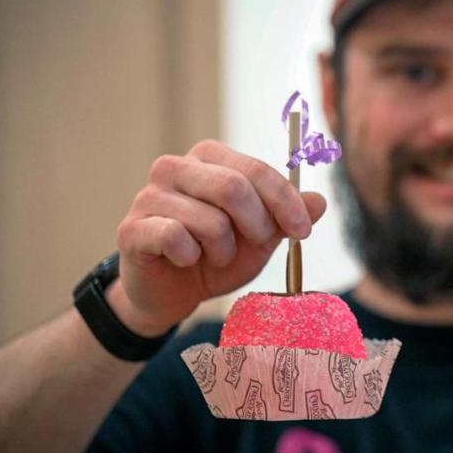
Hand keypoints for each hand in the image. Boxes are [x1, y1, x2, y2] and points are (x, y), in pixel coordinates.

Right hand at [115, 140, 326, 333]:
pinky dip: (191, 257)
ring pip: (209, 220)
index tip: (302, 231)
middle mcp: (175, 167)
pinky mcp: (132, 227)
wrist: (173, 294)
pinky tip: (186, 261)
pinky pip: (175, 238)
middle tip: (257, 244)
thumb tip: (320, 201)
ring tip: (214, 255)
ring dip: (224, 249)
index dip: (285, 201)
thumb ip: (289, 216)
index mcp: (210, 158)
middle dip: (257, 225)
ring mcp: (149, 195)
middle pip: (233, 188)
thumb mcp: (262, 237)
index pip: (256, 170)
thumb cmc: (218, 256)